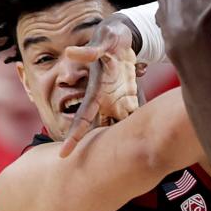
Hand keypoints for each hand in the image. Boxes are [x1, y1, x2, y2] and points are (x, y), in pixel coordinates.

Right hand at [61, 18, 141, 156]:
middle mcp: (105, 101)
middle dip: (96, 151)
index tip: (64, 155)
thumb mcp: (101, 44)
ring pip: (118, 127)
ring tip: (123, 168)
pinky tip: (147, 142)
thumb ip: (88, 52)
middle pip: (100, 131)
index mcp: (96, 93)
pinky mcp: (130, 96)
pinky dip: (138, 125)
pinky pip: (135, 114)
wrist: (123, 36)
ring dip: (120, 144)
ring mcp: (118, 100)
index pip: (82, 119)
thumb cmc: (109, 39)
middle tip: (92, 173)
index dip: (73, 137)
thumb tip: (69, 52)